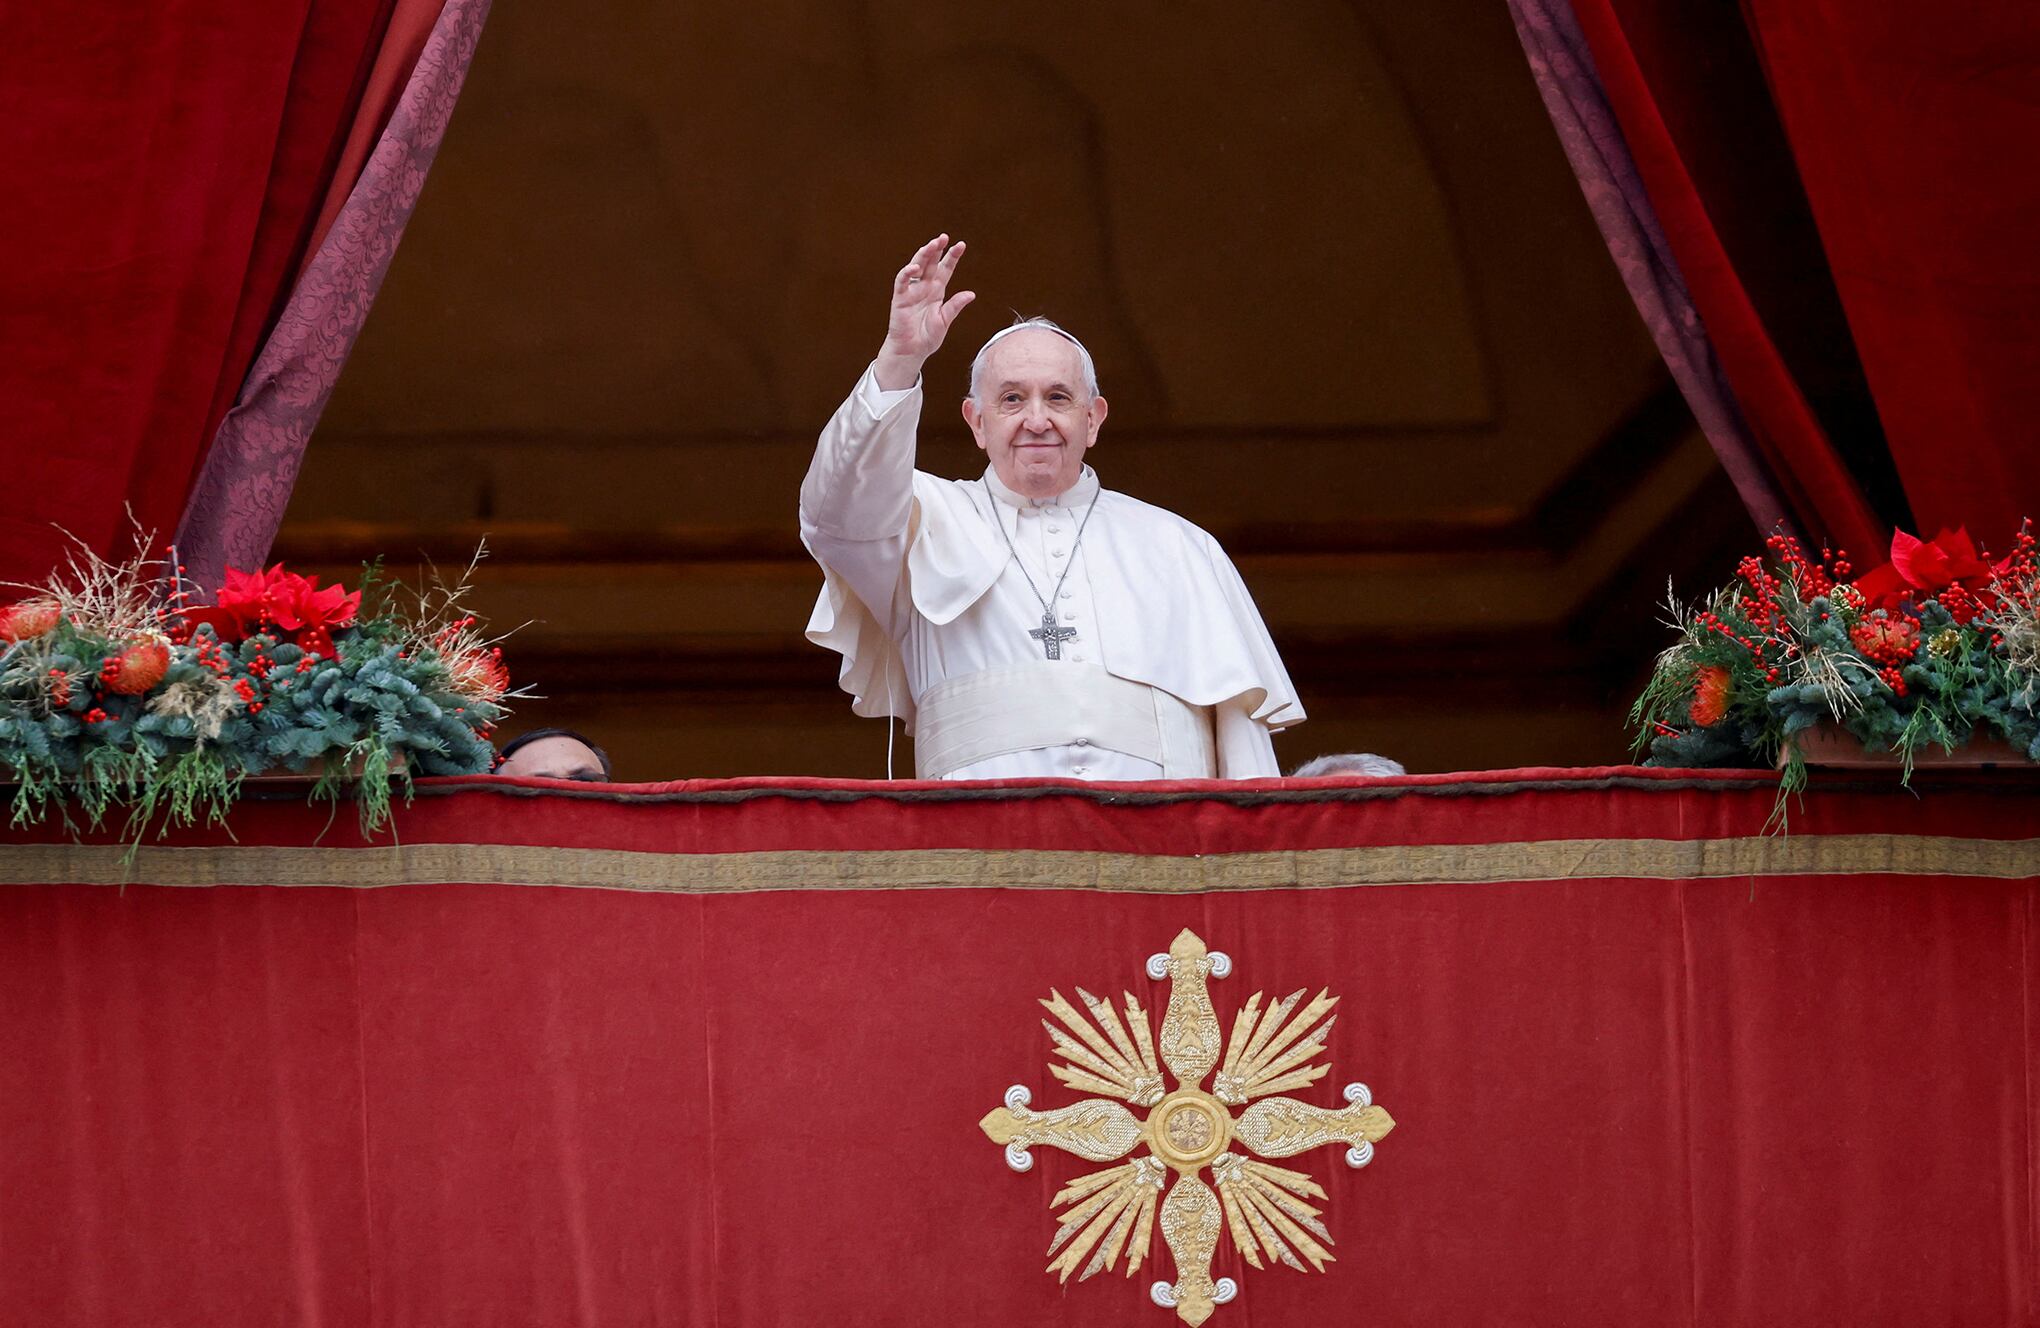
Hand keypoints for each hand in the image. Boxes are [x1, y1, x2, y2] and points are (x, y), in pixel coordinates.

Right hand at [874, 234, 974, 389]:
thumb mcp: (945, 321)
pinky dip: (907, 273)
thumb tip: (971, 294)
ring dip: (924, 255)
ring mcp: (912, 291)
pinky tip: (916, 267)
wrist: (912, 352)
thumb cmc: (927, 337)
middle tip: (944, 237)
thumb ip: (955, 306)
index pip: (945, 269)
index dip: (952, 257)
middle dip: (937, 250)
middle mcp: (924, 287)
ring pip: (917, 267)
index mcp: (937, 291)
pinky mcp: (900, 298)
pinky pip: (902, 281)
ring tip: (932, 245)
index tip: (961, 245)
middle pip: (931, 263)